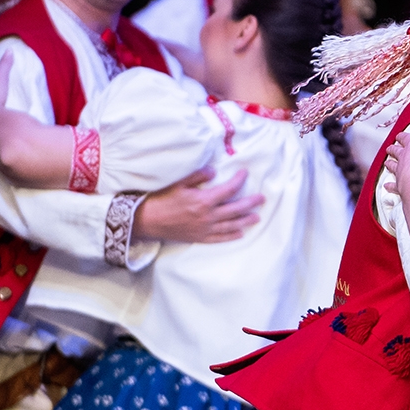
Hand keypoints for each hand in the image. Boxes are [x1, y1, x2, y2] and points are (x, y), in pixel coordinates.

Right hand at [134, 167, 264, 243]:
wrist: (147, 221)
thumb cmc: (161, 199)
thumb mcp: (179, 183)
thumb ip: (198, 176)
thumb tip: (214, 171)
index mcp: (204, 200)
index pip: (228, 189)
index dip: (239, 180)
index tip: (244, 173)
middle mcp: (208, 216)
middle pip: (236, 209)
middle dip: (250, 203)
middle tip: (261, 198)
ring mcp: (205, 229)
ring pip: (231, 225)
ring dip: (246, 220)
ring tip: (257, 217)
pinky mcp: (200, 238)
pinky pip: (220, 238)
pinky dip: (232, 236)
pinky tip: (240, 233)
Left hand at [382, 125, 409, 194]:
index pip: (406, 138)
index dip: (403, 136)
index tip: (400, 135)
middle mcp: (404, 157)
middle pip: (396, 151)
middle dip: (393, 149)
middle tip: (389, 148)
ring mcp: (400, 172)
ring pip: (393, 166)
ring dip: (390, 164)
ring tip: (386, 163)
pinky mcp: (400, 185)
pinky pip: (393, 185)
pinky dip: (390, 185)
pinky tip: (386, 186)